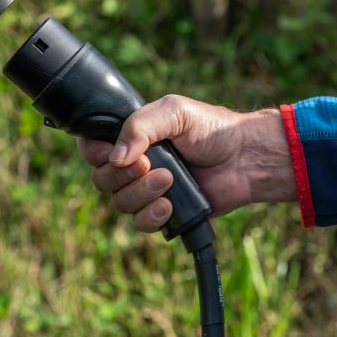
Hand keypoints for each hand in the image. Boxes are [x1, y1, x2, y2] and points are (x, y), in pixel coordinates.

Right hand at [77, 96, 294, 232]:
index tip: (111, 153)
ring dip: (140, 194)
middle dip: (122, 175)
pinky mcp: (164, 213)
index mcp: (131, 137)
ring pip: (119, 203)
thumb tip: (115, 157)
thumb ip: (139, 126)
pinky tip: (169, 206)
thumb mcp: (173, 112)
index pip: (91, 148)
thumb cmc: (211, 129)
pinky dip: (151, 216)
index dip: (94, 154)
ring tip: (169, 181)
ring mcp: (147, 190)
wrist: (245, 158)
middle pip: (102, 180)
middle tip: (150, 164)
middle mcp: (134, 165)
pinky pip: (140, 224)